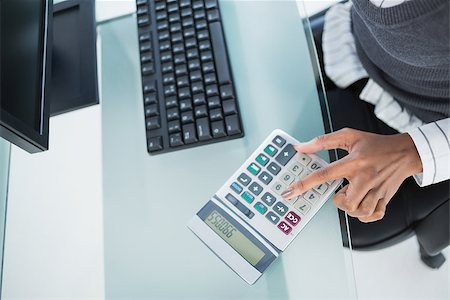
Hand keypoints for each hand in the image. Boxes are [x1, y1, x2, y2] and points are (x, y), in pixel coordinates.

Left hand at [281, 128, 421, 222]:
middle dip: (339, 200)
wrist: (406, 152)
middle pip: (345, 202)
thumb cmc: (376, 144)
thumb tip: (301, 147)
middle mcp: (364, 178)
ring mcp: (376, 190)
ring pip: (358, 211)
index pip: (323, 175)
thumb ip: (323, 141)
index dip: (304, 184)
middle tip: (343, 191)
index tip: (289, 192)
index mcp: (353, 162)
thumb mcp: (349, 136)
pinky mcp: (385, 198)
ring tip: (353, 195)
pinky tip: (362, 204)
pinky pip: (372, 216)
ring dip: (351, 208)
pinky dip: (365, 215)